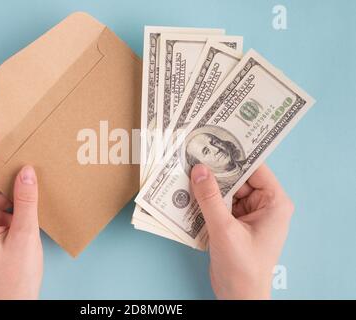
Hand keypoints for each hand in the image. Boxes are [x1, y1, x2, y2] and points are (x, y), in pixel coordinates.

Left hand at [0, 132, 42, 298]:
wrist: (15, 300)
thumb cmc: (14, 276)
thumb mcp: (24, 236)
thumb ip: (26, 201)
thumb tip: (27, 171)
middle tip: (1, 138)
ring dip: (5, 179)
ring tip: (23, 162)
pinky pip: (2, 202)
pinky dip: (15, 194)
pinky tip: (30, 189)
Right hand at [190, 163, 293, 299]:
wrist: (239, 297)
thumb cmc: (243, 268)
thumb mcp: (225, 229)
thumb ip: (210, 198)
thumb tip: (199, 170)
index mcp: (274, 203)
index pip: (255, 169)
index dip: (235, 155)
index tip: (214, 142)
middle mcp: (263, 205)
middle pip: (237, 179)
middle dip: (215, 172)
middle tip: (193, 157)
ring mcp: (248, 214)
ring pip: (226, 191)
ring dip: (208, 187)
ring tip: (186, 173)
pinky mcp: (234, 223)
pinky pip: (219, 204)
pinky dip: (205, 201)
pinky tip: (188, 195)